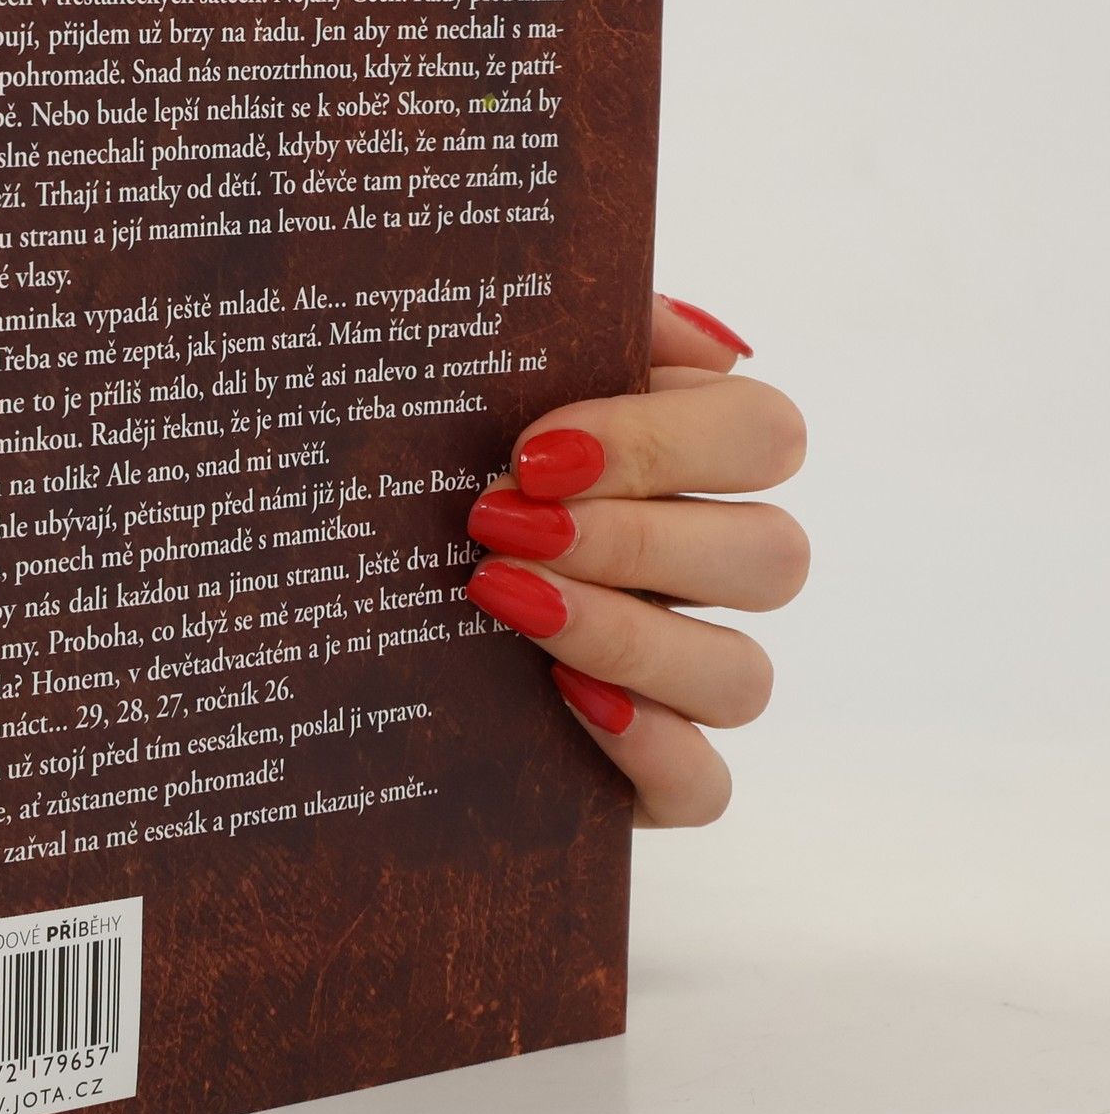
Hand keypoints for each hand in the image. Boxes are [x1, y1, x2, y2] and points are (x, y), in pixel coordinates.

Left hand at [464, 294, 806, 825]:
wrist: (340, 590)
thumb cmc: (438, 452)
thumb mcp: (492, 373)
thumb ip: (597, 326)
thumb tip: (714, 344)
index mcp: (692, 463)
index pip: (765, 435)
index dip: (667, 440)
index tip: (534, 450)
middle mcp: (708, 571)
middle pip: (772, 557)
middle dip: (637, 540)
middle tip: (501, 523)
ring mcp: (686, 679)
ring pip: (744, 677)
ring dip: (628, 636)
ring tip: (500, 599)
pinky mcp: (648, 773)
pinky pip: (706, 787)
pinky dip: (649, 747)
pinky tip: (563, 700)